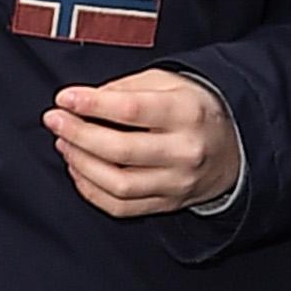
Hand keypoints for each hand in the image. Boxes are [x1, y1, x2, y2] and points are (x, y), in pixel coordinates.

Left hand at [45, 70, 241, 216]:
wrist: (236, 147)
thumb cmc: (195, 110)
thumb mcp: (171, 83)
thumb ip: (128, 88)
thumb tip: (84, 102)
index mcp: (188, 113)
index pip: (133, 110)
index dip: (92, 104)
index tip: (65, 98)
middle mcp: (186, 151)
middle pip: (119, 150)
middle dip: (77, 134)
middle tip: (54, 120)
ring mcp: (178, 182)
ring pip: (117, 184)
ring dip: (80, 164)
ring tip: (65, 145)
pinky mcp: (169, 204)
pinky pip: (121, 207)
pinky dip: (91, 191)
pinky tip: (80, 171)